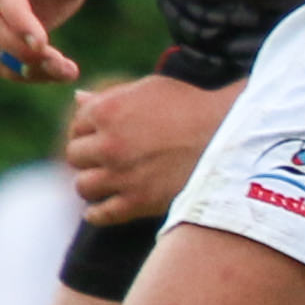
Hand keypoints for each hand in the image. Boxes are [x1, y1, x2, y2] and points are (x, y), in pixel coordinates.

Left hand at [66, 74, 238, 225]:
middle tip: (110, 158)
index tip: (107, 135)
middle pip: (75, 156)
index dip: (90, 130)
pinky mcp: (137, 202)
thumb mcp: (150, 89)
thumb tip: (78, 98)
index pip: (76, 126)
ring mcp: (121, 175)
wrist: (229, 137)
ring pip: (82, 186)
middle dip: (90, 156)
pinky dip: (96, 213)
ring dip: (93, 183)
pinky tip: (101, 208)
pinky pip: (100, 214)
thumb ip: (111, 96)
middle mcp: (108, 143)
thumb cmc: (190, 107)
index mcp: (107, 110)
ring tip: (109, 181)